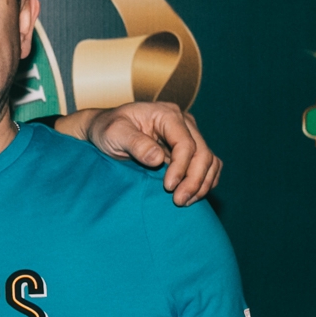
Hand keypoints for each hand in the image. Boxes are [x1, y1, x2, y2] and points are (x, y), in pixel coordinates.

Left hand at [86, 101, 219, 205]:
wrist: (106, 129)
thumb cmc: (108, 128)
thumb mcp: (114, 133)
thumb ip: (135, 143)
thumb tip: (158, 159)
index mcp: (167, 114)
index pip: (185, 143)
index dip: (181, 167)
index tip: (168, 187)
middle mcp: (184, 123)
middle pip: (202, 153)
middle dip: (194, 180)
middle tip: (179, 201)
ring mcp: (189, 135)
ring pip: (209, 161)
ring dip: (202, 184)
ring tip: (185, 202)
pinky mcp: (189, 150)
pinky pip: (209, 165)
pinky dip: (205, 181)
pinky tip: (192, 196)